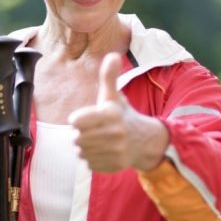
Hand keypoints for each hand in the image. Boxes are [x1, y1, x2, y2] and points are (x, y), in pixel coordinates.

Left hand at [68, 53, 168, 171]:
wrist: (144, 141)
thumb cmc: (123, 115)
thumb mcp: (114, 96)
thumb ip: (109, 77)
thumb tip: (113, 55)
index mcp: (111, 115)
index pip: (76, 121)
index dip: (78, 119)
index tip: (85, 118)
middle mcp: (115, 134)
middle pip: (77, 138)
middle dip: (81, 134)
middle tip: (93, 130)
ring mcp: (114, 152)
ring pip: (81, 152)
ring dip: (85, 147)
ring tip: (98, 140)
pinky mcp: (113, 166)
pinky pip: (89, 163)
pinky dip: (92, 158)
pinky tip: (103, 151)